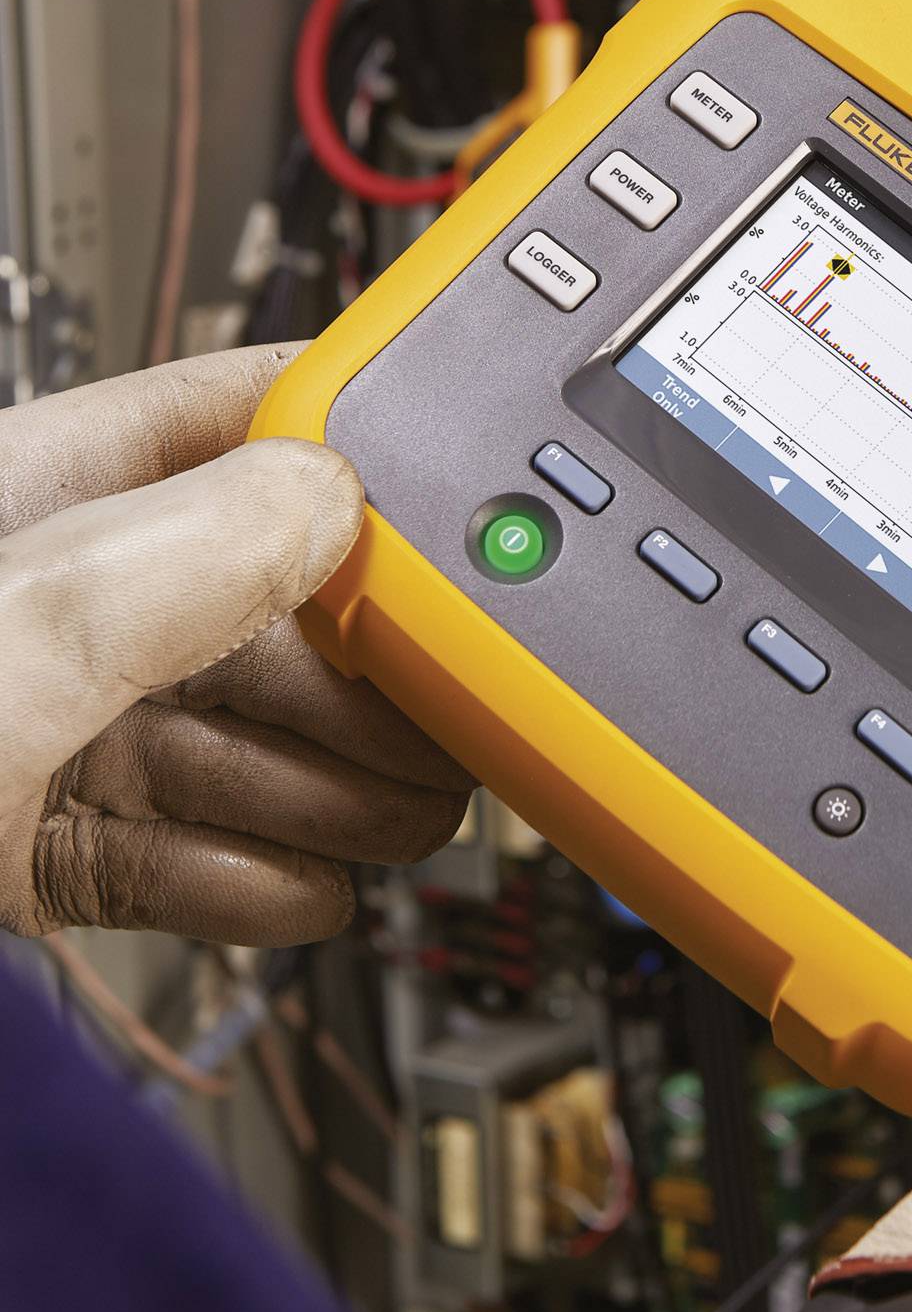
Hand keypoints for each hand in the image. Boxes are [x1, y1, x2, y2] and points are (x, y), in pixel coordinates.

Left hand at [0, 345, 469, 942]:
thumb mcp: (27, 615)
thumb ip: (196, 544)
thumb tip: (346, 494)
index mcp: (51, 489)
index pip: (247, 424)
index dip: (368, 469)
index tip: (468, 532)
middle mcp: (65, 604)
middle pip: (283, 614)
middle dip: (380, 681)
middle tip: (459, 722)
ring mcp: (57, 733)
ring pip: (256, 747)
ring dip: (340, 796)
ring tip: (399, 818)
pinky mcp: (52, 855)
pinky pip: (195, 863)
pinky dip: (258, 884)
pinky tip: (294, 888)